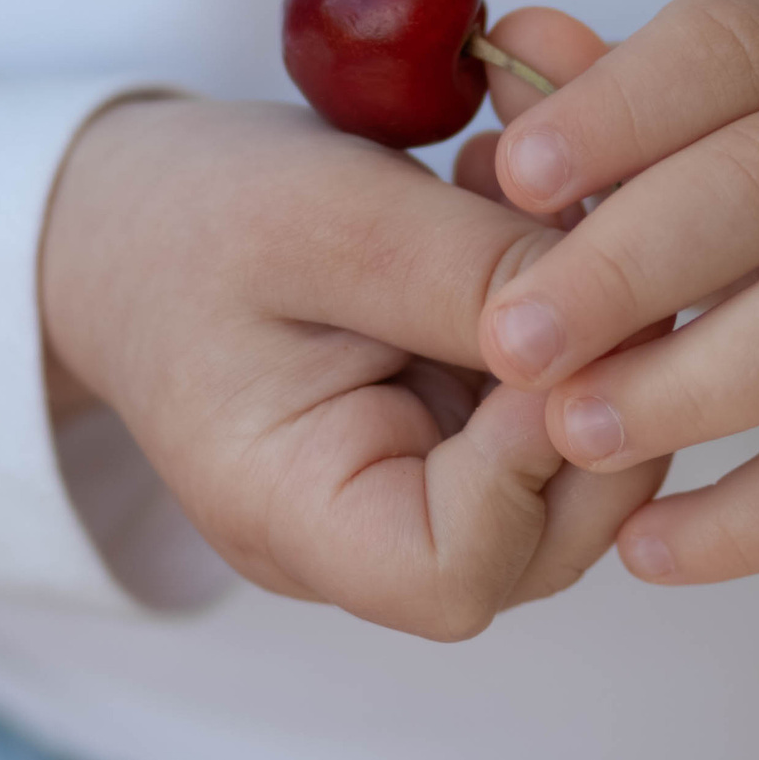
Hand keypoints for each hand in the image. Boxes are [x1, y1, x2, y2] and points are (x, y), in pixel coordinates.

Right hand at [40, 97, 669, 639]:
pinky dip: (578, 293)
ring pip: (583, 449)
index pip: (455, 573)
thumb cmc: (189, 220)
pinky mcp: (466, 422)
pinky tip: (540, 190)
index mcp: (296, 515)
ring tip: (553, 186)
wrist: (130, 212)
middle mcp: (378, 527)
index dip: (534, 468)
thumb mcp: (318, 216)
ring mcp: (431, 482)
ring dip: (604, 318)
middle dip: (605, 382)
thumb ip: (464, 272)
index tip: (548, 337)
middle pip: (554, 526)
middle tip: (607, 237)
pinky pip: (561, 386)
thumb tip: (628, 315)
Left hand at [470, 0, 758, 586]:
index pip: (722, 51)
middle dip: (629, 268)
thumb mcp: (704, 105)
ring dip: (691, 387)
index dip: (619, 109)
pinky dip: (756, 518)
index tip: (515, 175)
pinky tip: (649, 548)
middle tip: (513, 341)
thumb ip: (599, 89)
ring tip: (571, 435)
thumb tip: (509, 53)